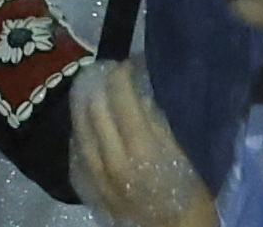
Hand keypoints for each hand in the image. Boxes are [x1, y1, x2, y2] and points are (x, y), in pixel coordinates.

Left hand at [70, 60, 218, 226]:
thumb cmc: (188, 198)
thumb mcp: (184, 158)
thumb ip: (160, 124)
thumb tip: (141, 91)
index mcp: (142, 150)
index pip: (121, 97)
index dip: (122, 73)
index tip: (129, 64)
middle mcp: (111, 158)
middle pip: (92, 104)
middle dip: (99, 80)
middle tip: (109, 71)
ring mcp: (93, 172)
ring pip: (77, 122)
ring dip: (84, 100)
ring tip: (94, 87)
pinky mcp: (83, 183)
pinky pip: (74, 145)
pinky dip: (80, 126)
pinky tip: (88, 119)